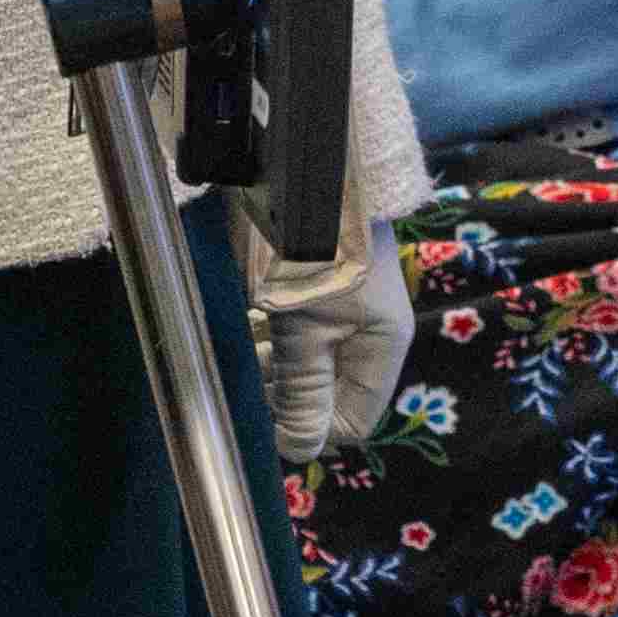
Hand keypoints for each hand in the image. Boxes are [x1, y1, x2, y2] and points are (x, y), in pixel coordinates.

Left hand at [243, 210, 414, 460]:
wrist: (301, 164)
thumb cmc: (310, 249)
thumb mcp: (303, 326)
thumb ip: (303, 390)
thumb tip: (302, 452)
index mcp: (381, 345)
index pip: (353, 420)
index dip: (311, 429)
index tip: (265, 420)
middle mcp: (365, 332)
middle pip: (327, 392)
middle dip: (284, 398)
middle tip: (243, 389)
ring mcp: (339, 307)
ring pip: (304, 363)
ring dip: (270, 368)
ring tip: (236, 358)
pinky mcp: (311, 286)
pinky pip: (291, 333)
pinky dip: (265, 339)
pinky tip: (239, 331)